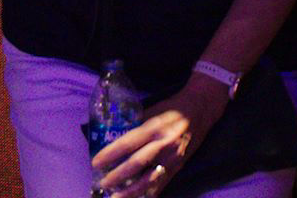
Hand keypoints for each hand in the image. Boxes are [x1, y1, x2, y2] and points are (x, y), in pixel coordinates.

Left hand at [91, 80, 227, 196]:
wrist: (200, 109)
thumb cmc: (171, 108)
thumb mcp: (151, 111)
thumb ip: (135, 125)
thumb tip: (113, 137)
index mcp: (154, 127)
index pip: (128, 143)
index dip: (111, 154)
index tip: (96, 163)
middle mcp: (164, 144)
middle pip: (137, 164)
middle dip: (118, 176)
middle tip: (103, 184)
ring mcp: (173, 158)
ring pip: (150, 179)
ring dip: (132, 192)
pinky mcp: (179, 166)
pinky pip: (162, 184)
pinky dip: (149, 194)